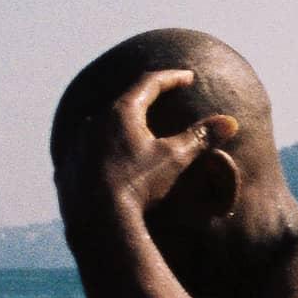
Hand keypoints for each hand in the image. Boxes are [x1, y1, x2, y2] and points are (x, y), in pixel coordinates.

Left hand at [67, 68, 236, 220]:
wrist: (98, 220)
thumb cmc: (139, 183)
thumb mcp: (176, 158)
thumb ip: (201, 137)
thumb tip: (230, 122)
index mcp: (121, 113)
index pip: (149, 83)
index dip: (171, 78)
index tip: (188, 77)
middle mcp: (94, 122)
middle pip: (122, 101)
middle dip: (144, 97)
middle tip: (161, 95)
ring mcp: (76, 145)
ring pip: (100, 126)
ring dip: (120, 124)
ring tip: (136, 129)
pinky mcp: (67, 168)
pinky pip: (86, 151)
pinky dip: (102, 149)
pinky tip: (109, 160)